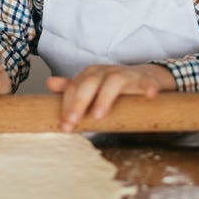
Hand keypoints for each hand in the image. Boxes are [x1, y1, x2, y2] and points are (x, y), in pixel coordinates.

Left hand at [46, 64, 175, 131]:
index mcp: (91, 75)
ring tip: (99, 115)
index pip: (74, 87)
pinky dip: (147, 87)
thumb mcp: (92, 86)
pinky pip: (147, 82)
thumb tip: (49, 83)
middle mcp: (106, 72)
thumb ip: (72, 87)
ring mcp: (126, 75)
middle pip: (90, 83)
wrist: (146, 76)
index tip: (65, 125)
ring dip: (105, 97)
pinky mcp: (146, 80)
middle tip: (73, 122)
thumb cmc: (115, 85)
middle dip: (79, 103)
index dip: (67, 105)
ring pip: (114, 82)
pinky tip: (149, 95)